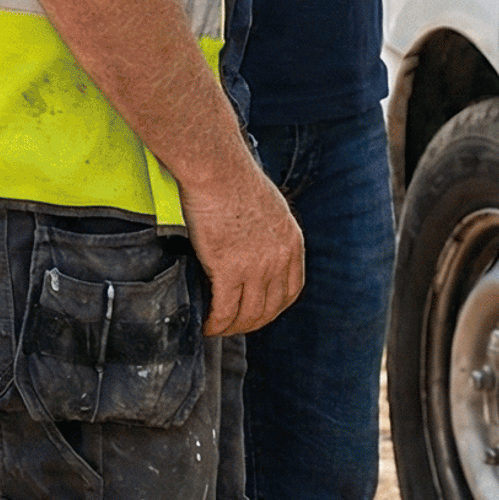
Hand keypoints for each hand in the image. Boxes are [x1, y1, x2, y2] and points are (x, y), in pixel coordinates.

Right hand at [181, 151, 305, 336]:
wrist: (219, 171)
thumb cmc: (236, 180)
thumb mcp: (270, 207)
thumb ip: (269, 232)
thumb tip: (255, 246)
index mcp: (292, 242)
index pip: (292, 290)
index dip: (275, 308)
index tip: (260, 312)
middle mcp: (279, 259)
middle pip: (270, 308)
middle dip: (251, 322)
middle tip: (233, 325)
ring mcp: (256, 267)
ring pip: (248, 314)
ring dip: (231, 327)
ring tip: (216, 328)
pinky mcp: (229, 270)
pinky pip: (224, 310)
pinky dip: (215, 323)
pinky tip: (206, 325)